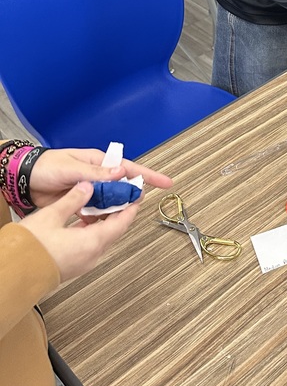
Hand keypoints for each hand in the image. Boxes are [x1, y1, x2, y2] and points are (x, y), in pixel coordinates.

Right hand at [19, 181, 139, 283]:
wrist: (13, 273)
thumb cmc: (30, 250)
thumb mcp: (52, 215)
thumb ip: (73, 199)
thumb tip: (87, 187)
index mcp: (92, 243)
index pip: (122, 223)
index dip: (131, 207)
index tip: (135, 196)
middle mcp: (91, 256)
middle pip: (114, 231)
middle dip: (119, 212)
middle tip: (120, 196)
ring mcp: (83, 263)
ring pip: (102, 238)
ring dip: (104, 221)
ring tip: (101, 204)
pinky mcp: (73, 265)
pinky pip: (90, 245)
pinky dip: (92, 231)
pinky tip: (83, 220)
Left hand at [28, 148, 172, 210]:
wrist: (23, 180)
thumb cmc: (45, 167)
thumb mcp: (71, 168)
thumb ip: (95, 173)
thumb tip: (120, 173)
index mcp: (98, 162)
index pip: (129, 168)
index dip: (148, 176)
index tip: (165, 183)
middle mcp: (97, 176)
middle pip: (122, 188)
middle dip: (129, 197)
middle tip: (134, 205)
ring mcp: (89, 190)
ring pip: (109, 202)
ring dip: (112, 210)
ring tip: (113, 216)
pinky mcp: (79, 204)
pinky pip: (95, 212)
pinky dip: (97, 218)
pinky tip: (95, 223)